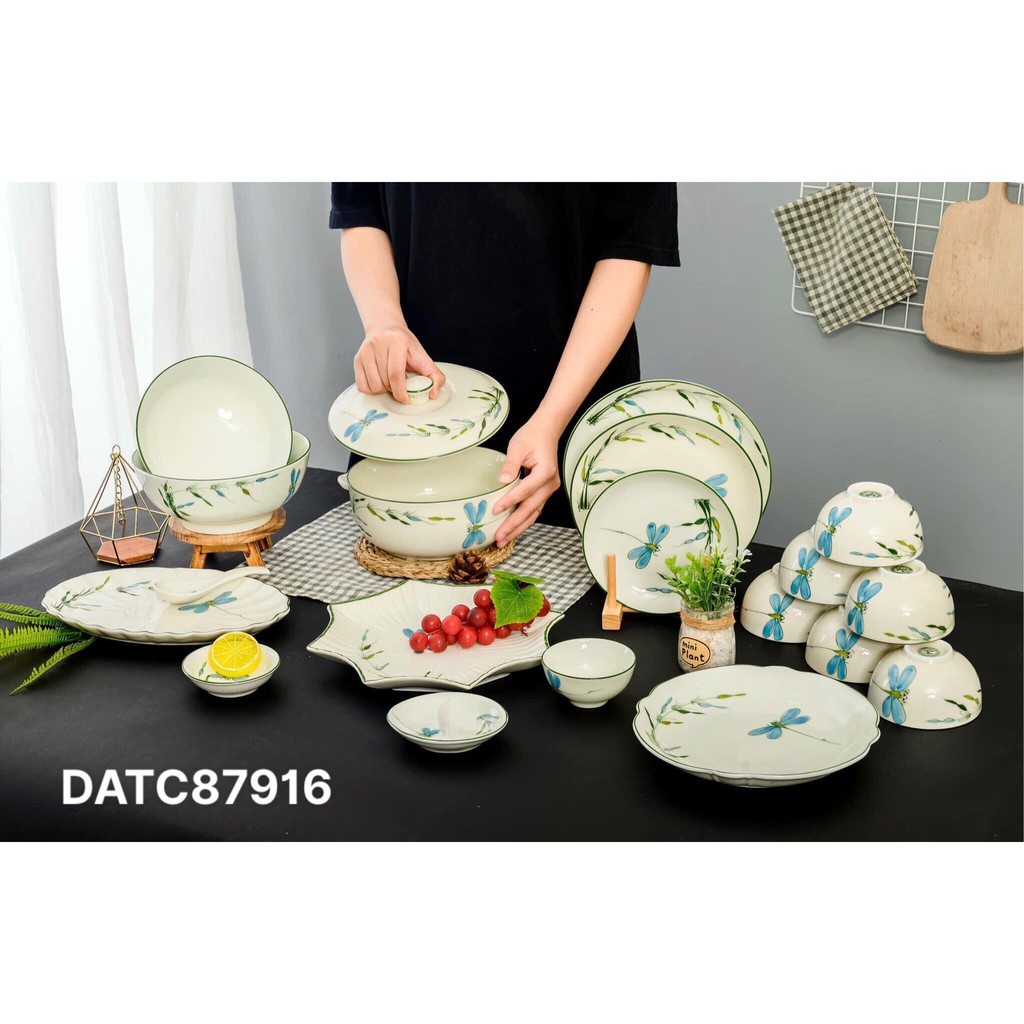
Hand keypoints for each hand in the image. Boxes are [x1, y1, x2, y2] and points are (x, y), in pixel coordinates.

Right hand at [354, 325, 444, 402]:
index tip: (405, 399)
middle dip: (394, 390)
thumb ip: (434, 375)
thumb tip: (433, 393)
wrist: (385, 328)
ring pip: (373, 385)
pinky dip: (372, 390)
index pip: (396, 374)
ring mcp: (365, 351)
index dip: (401, 392)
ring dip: (383, 390)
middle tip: (400, 385)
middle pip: (385, 382)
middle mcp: (378, 343)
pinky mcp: (357, 359)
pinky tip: (380, 382)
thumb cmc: (405, 344)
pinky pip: (362, 385)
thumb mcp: (423, 356)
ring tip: (390, 381)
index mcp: (397, 341)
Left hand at [493, 416, 561, 545]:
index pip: (525, 490)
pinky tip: (512, 529)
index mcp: (545, 472)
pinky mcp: (544, 492)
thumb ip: (510, 464)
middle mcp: (550, 484)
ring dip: (519, 528)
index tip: (495, 510)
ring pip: (534, 513)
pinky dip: (523, 520)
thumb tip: (502, 481)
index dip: (510, 501)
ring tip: (503, 539)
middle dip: (514, 525)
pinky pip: (534, 509)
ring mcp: (549, 489)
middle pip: (531, 509)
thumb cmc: (532, 436)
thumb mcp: (518, 446)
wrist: (546, 431)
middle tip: (499, 537)